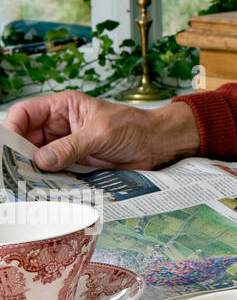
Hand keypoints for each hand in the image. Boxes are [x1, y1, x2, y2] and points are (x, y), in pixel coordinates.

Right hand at [2, 90, 198, 171]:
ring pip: (34, 159)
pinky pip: (50, 174)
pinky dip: (45, 182)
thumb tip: (40, 160)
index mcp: (62, 107)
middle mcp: (58, 126)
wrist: (158, 145)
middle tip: (14, 176)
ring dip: (30, 173)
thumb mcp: (101, 133)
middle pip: (24, 140)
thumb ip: (71, 147)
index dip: (12, 129)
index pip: (24, 114)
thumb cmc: (134, 128)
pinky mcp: (72, 165)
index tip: (8, 149)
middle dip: (17, 156)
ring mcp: (64, 147)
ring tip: (25, 187)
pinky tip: (42, 192)